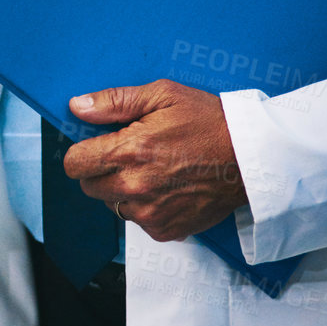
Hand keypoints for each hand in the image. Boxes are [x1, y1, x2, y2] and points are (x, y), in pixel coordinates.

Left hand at [62, 79, 246, 242]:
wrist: (251, 159)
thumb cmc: (209, 122)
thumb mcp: (163, 95)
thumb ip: (114, 101)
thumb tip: (78, 107)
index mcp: (129, 151)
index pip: (75, 163)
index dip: (83, 152)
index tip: (97, 146)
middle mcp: (134, 187)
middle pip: (89, 186)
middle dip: (102, 170)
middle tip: (130, 155)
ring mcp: (149, 213)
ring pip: (112, 205)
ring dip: (122, 190)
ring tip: (152, 171)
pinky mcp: (164, 230)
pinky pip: (137, 221)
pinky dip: (145, 208)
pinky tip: (167, 188)